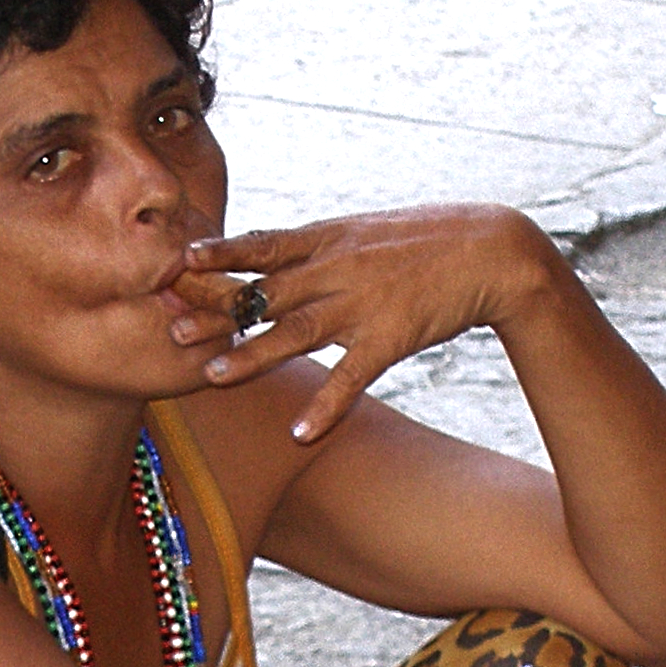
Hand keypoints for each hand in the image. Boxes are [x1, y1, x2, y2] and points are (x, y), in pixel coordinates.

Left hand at [170, 206, 565, 442]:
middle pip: (266, 293)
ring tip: (214, 377)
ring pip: (295, 332)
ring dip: (253, 355)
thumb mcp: (367, 232)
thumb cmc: (429, 241)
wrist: (492, 250)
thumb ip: (322, 248)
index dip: (222, 252)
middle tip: (172, 329)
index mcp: (330, 240)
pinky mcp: (390, 338)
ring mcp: (362, 304)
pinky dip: (326, 407)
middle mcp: (337, 269)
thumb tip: (282, 257)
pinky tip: (300, 434)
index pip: (264, 244)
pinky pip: (350, 378)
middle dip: (218, 312)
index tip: (182, 258)